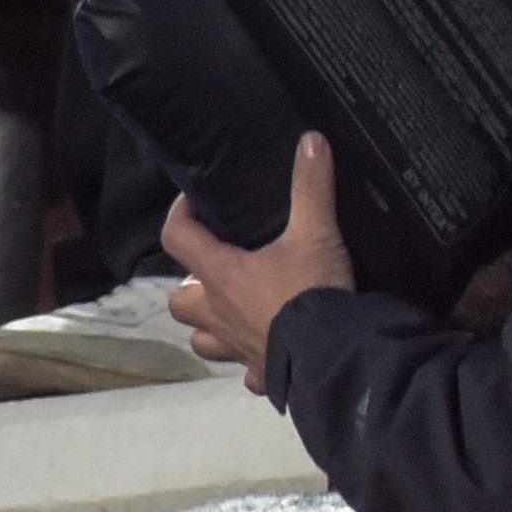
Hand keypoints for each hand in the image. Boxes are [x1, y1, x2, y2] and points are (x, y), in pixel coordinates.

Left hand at [161, 133, 360, 385]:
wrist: (333, 356)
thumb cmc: (310, 291)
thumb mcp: (316, 233)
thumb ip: (311, 186)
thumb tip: (311, 138)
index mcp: (221, 274)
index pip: (178, 236)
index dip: (181, 214)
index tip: (199, 203)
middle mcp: (218, 313)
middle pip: (180, 300)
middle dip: (192, 286)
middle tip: (220, 270)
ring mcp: (236, 347)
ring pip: (202, 340)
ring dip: (211, 327)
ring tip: (236, 311)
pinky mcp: (261, 373)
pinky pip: (245, 372)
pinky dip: (251, 363)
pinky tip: (268, 352)